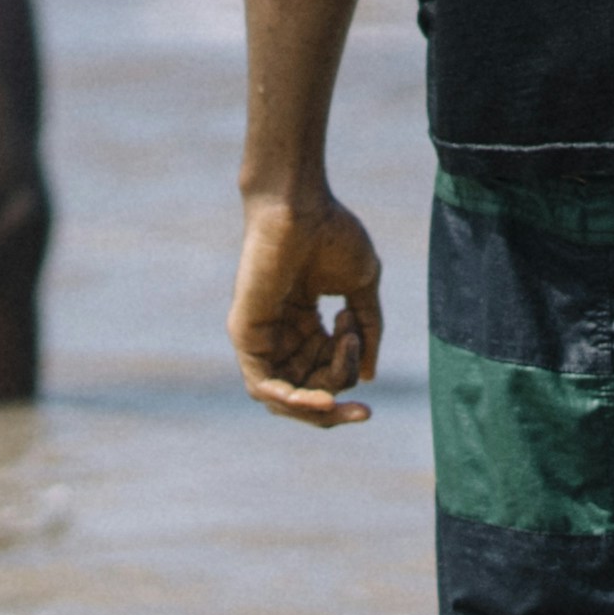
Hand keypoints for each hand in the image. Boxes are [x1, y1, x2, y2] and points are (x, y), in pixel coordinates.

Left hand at [226, 190, 380, 427]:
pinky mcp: (245, 333)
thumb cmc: (331, 235)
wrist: (302, 207)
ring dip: (317, 407)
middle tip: (359, 390)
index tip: (357, 327)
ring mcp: (260, 337)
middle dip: (337, 402)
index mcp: (304, 326)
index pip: (324, 373)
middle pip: (307, 392)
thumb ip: (367, 333)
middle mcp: (280, 336)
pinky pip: (260, 385)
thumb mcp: (361, 291)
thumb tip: (368, 378)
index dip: (348, 371)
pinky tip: (317, 400)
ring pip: (285, 398)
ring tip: (335, 397)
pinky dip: (288, 401)